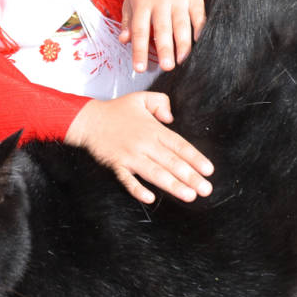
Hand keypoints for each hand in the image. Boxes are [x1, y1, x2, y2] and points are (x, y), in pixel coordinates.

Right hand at [65, 92, 213, 203]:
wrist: (88, 120)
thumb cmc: (116, 110)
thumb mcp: (141, 98)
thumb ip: (161, 103)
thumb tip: (171, 118)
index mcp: (153, 129)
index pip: (179, 145)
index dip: (195, 158)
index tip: (209, 170)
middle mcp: (144, 143)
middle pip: (171, 162)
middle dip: (190, 176)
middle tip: (206, 189)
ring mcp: (130, 156)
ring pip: (155, 173)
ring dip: (172, 185)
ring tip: (189, 195)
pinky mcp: (116, 165)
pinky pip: (127, 180)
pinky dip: (137, 189)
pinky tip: (150, 198)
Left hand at [120, 0, 205, 72]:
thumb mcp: (130, 2)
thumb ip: (127, 22)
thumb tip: (124, 40)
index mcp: (143, 3)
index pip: (139, 30)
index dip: (139, 50)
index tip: (139, 69)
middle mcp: (161, 1)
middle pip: (163, 29)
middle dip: (165, 49)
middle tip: (167, 68)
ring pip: (182, 24)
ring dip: (183, 44)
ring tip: (182, 60)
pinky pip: (199, 16)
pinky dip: (200, 30)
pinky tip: (199, 43)